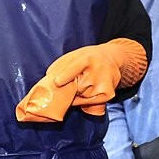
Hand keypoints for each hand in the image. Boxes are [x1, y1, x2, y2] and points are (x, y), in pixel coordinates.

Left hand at [15, 39, 146, 121]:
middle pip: (75, 87)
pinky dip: (83, 100)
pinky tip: (88, 91)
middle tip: (69, 84)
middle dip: (68, 88)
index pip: (75, 67)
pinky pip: (87, 103)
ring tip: (84, 84)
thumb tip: (47, 82)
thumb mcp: (74, 55)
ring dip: (76, 94)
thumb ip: (61, 67)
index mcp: (87, 58)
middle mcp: (97, 71)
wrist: (111, 58)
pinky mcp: (108, 95)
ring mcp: (103, 85)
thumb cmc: (87, 58)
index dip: (66, 75)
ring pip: (80, 97)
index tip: (57, 82)